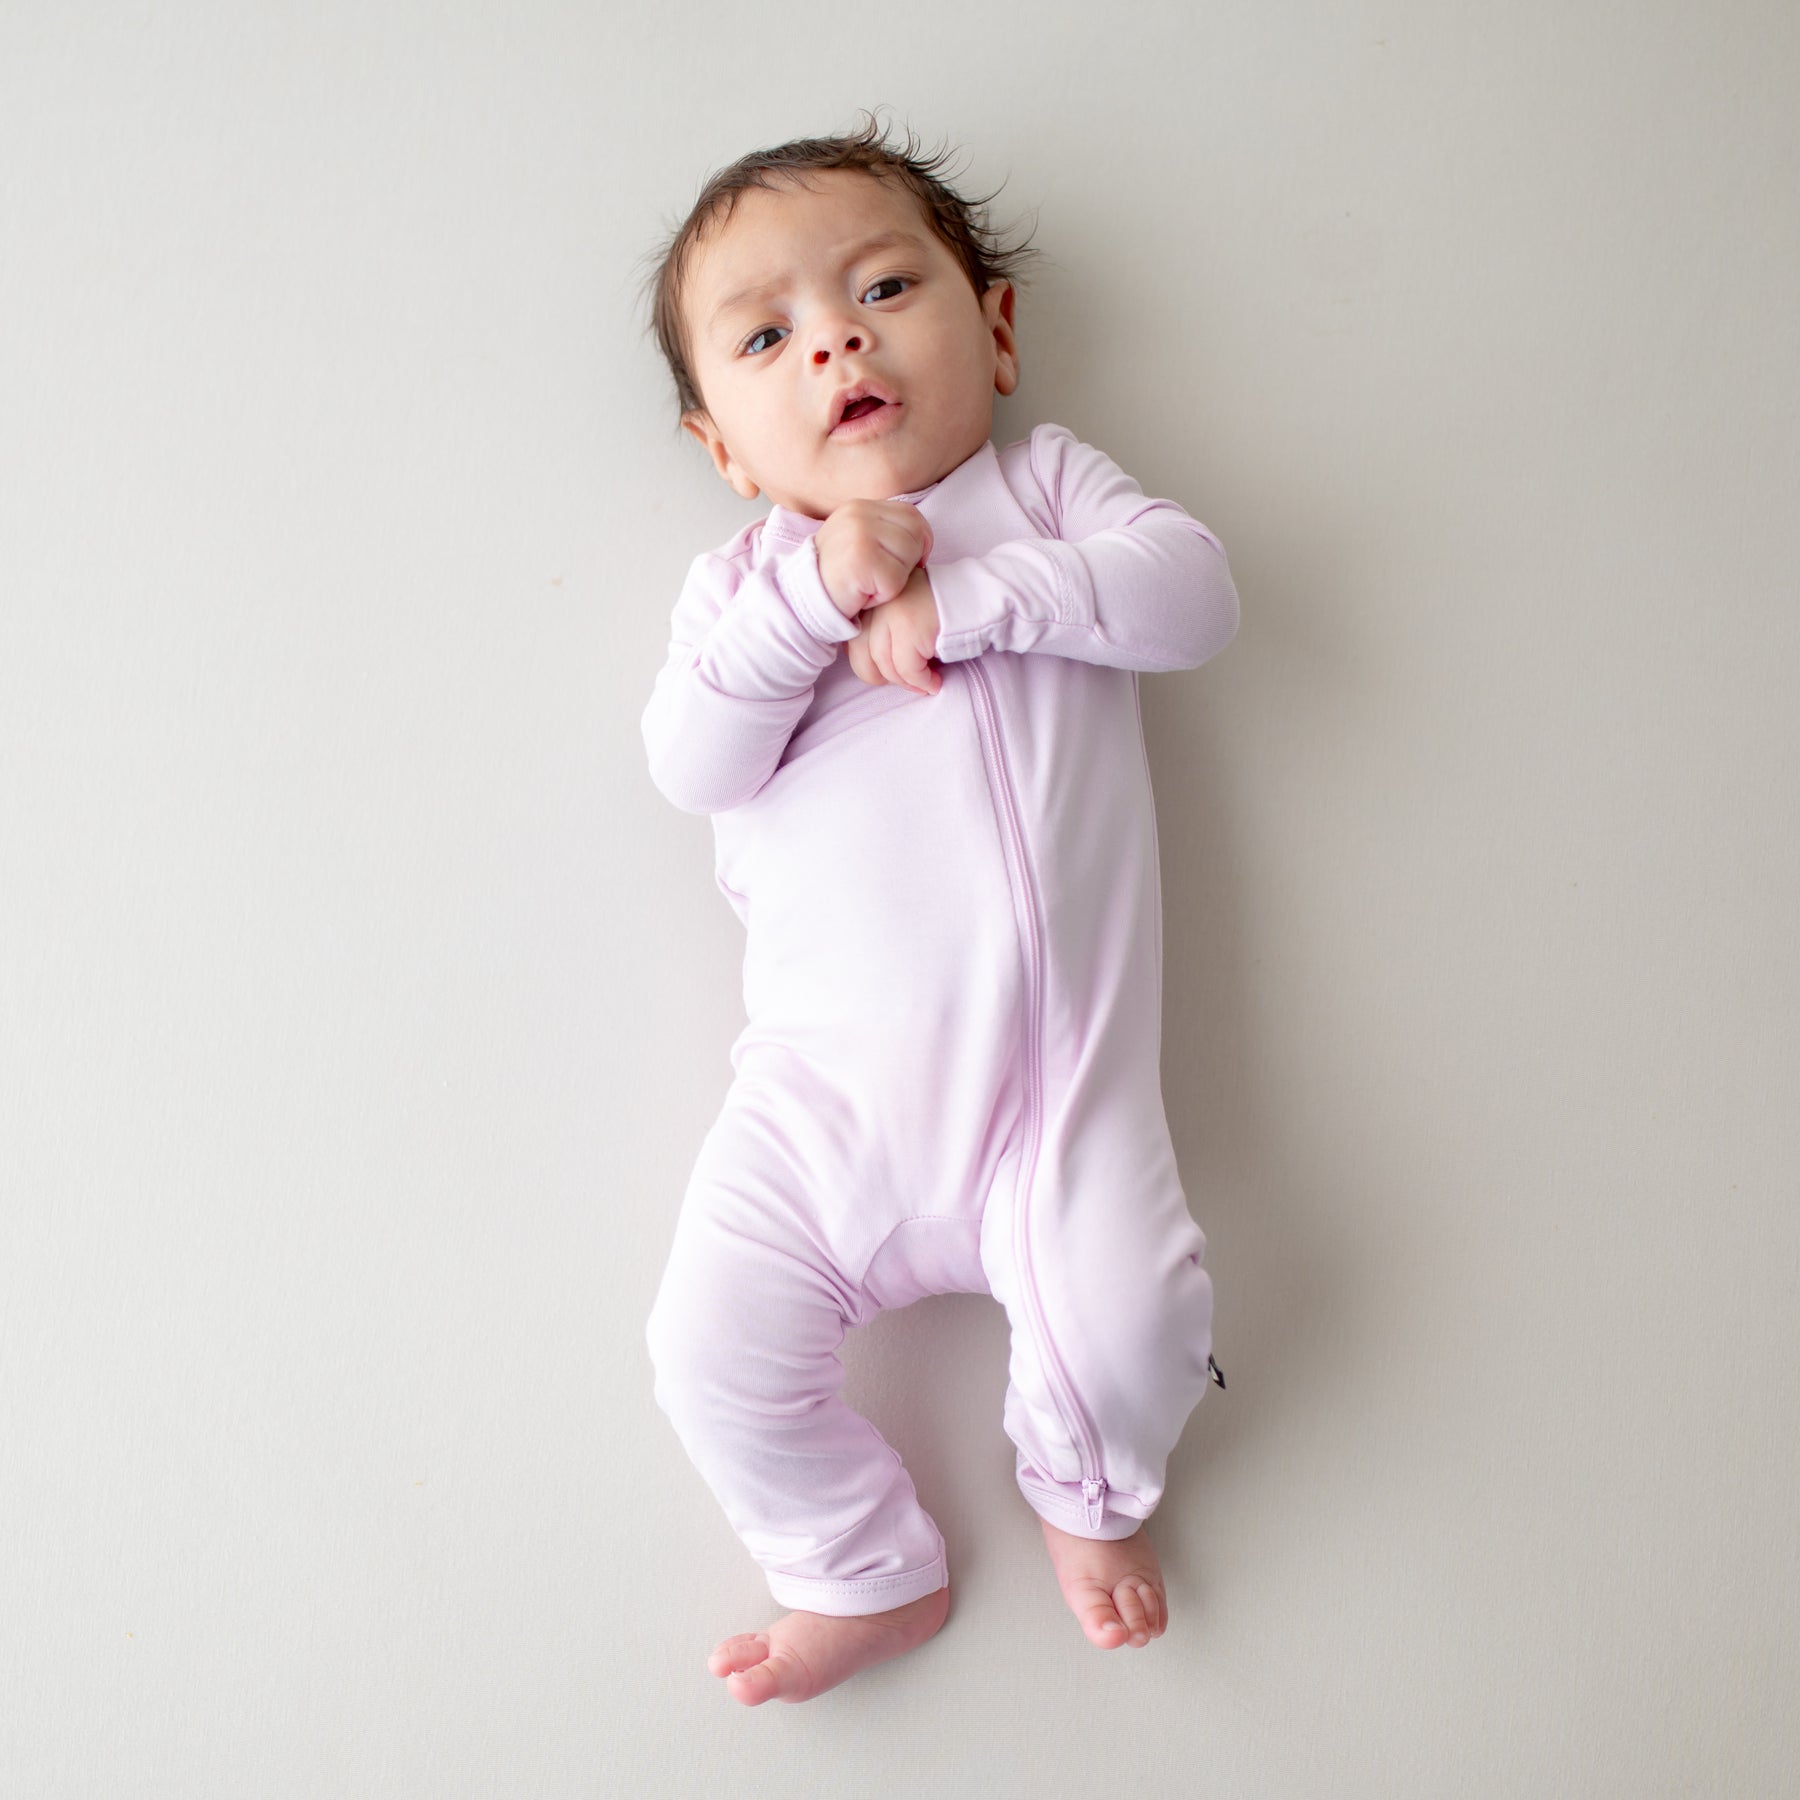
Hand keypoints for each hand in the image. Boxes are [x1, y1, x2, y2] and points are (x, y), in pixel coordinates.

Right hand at [813, 499, 933, 620]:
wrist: (802, 600)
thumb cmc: (837, 578)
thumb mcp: (859, 542)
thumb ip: (886, 531)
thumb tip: (924, 539)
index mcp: (860, 507)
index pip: (911, 515)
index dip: (917, 541)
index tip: (901, 562)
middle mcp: (858, 514)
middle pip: (915, 533)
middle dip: (907, 561)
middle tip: (879, 575)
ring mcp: (859, 534)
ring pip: (909, 555)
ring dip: (895, 579)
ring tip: (869, 583)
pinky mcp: (861, 560)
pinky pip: (895, 580)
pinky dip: (884, 594)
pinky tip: (863, 594)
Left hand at [847, 565, 940, 695]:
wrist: (980, 595)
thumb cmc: (943, 611)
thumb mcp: (903, 614)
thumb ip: (880, 631)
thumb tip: (866, 666)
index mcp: (872, 599)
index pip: (852, 642)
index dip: (868, 665)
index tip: (889, 672)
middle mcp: (877, 602)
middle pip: (861, 655)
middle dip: (881, 677)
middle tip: (905, 681)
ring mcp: (892, 613)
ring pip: (885, 665)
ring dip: (906, 683)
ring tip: (925, 684)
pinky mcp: (911, 626)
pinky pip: (908, 669)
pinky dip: (922, 682)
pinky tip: (934, 682)